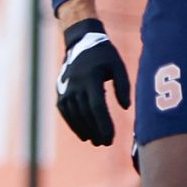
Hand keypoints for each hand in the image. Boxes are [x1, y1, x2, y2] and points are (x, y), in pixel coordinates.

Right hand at [54, 18, 129, 146]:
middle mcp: (75, 85)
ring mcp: (66, 89)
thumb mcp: (118, 65)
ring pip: (75, 115)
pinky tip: (84, 134)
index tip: (111, 137)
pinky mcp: (61, 93)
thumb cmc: (104, 55)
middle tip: (106, 143)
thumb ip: (123, 86)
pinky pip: (66, 113)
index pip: (97, 106)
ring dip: (85, 130)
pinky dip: (74, 125)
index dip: (104, 124)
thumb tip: (125, 108)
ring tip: (96, 141)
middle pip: (86, 114)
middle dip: (96, 131)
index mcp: (90, 77)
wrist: (80, 43)